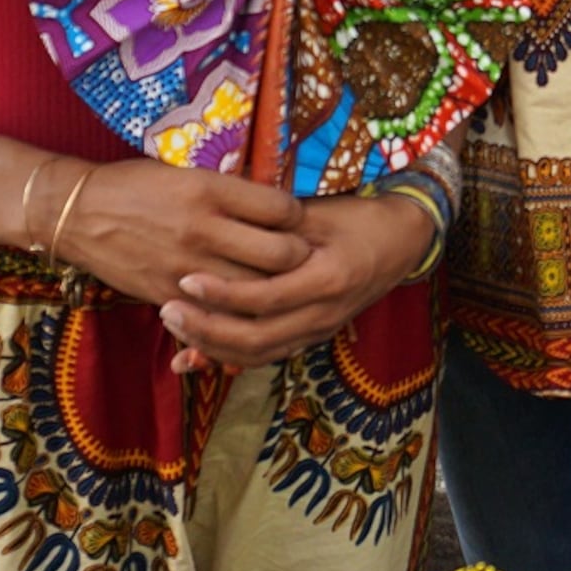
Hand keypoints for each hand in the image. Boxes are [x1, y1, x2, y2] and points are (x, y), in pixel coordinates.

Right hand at [47, 157, 311, 311]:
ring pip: (257, 292)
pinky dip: (237, 315)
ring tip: (279, 285)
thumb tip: (277, 205)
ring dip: (275, 292)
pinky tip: (244, 308)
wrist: (78, 214)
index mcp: (210, 190)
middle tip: (298, 259)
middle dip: (299, 259)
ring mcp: (187, 268)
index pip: (283, 209)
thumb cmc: (135, 186)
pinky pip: (219, 316)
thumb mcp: (186, 173)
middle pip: (281, 256)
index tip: (295, 221)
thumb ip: (230, 192)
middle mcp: (204, 229)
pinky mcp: (170, 297)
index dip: (298, 218)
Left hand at [160, 189, 433, 371]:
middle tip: (167, 310)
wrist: (403, 240)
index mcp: (327, 280)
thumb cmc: (358, 217)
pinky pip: (267, 356)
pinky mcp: (313, 337)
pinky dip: (229, 356)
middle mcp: (325, 315)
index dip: (222, 294)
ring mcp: (320, 331)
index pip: (265, 298)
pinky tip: (194, 352)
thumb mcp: (318, 214)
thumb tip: (221, 224)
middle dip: (207, 329)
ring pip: (258, 355)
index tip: (185, 279)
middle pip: (256, 339)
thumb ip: (275, 227)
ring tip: (175, 325)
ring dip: (212, 346)